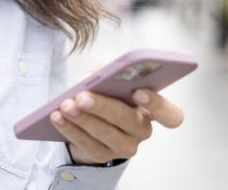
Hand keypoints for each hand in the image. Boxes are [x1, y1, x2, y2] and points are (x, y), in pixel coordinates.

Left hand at [49, 89, 184, 164]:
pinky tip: (57, 117)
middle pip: (129, 121)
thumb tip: (91, 77)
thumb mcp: (107, 80)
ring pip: (105, 134)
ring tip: (65, 105)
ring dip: (82, 119)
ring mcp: (124, 146)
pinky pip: (86, 144)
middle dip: (104, 107)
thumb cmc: (106, 95)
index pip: (170, 115)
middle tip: (82, 97)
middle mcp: (142, 129)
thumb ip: (105, 73)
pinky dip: (69, 129)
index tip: (139, 91)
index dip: (158, 104)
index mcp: (151, 108)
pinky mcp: (103, 156)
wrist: (91, 123)